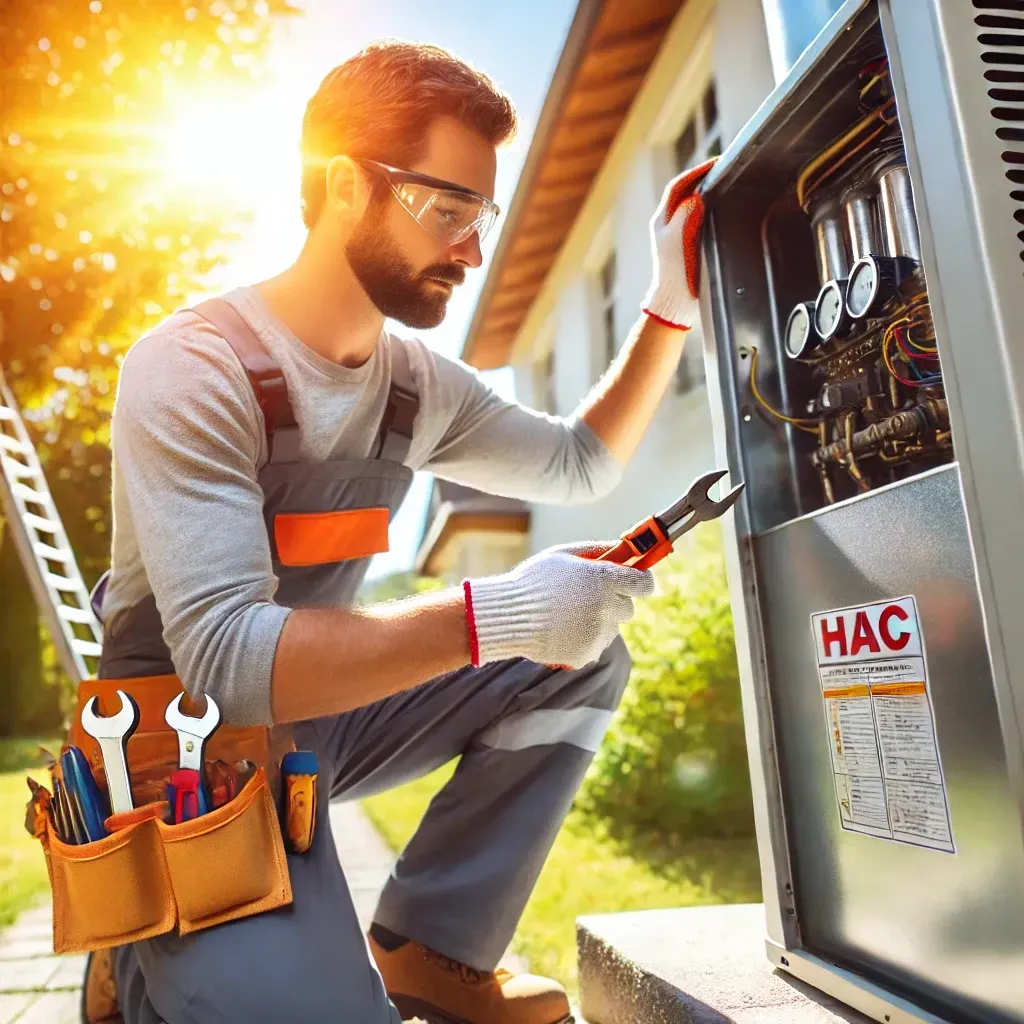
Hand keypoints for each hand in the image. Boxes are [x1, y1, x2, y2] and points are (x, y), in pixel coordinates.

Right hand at [463, 542, 653, 668]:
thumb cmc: (534, 580)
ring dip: (598, 621)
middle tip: (586, 597)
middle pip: (629, 607)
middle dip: (614, 601)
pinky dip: (585, 639)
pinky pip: (596, 644)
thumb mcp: (565, 555)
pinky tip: (562, 630)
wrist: (509, 616)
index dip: (640, 581)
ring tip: (567, 615)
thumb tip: (624, 548)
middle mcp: (607, 606)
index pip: (645, 583)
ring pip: (612, 627)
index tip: (633, 582)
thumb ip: (598, 550)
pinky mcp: (588, 653)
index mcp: (604, 578)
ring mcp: (598, 633)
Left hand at [641, 157, 716, 330]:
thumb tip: (696, 197)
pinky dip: (709, 209)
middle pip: (684, 192)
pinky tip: (722, 209)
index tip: (715, 162)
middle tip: (723, 168)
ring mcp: (675, 235)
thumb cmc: (674, 274)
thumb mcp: (678, 241)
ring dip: (706, 192)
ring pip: (690, 204)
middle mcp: (666, 225)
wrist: (674, 303)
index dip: (696, 172)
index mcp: (662, 220)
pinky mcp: (686, 245)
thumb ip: (685, 216)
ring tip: (724, 182)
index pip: (678, 186)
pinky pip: (697, 219)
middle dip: (701, 178)